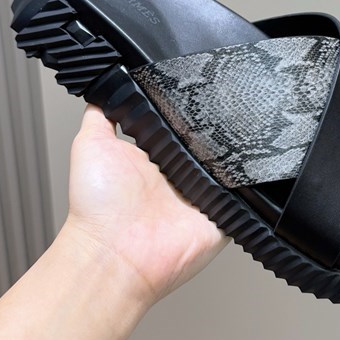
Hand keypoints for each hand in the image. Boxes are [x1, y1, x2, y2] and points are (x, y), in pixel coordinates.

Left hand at [64, 104, 228, 306]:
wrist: (113, 254)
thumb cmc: (96, 208)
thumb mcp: (90, 143)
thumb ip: (102, 113)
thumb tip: (106, 86)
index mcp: (157, 155)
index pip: (184, 122)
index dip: (191, 106)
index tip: (199, 84)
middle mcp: (182, 174)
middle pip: (212, 140)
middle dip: (218, 125)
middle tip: (220, 108)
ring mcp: (204, 194)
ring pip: (234, 164)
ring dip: (235, 152)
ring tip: (232, 136)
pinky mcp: (224, 215)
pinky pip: (248, 194)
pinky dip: (249, 183)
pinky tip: (245, 167)